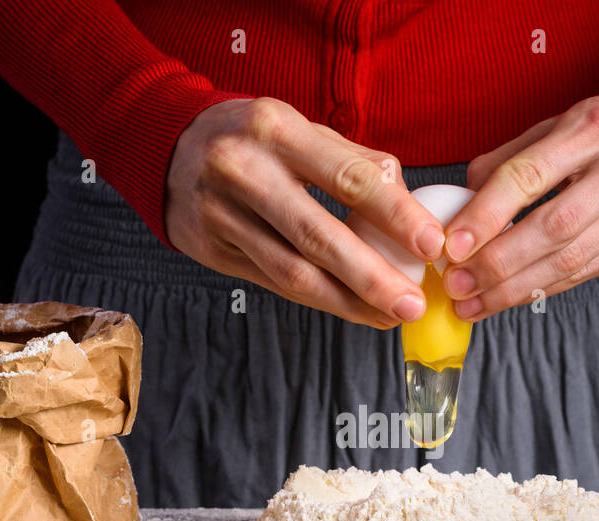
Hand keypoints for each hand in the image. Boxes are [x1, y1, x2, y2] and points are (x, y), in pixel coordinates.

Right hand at [165, 97, 444, 328]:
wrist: (168, 146)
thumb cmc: (252, 138)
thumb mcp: (299, 128)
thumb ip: (353, 161)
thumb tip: (409, 206)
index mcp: (277, 129)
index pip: (348, 177)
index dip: (394, 215)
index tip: (431, 244)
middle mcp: (245, 170)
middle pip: (319, 235)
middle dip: (372, 276)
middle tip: (411, 303)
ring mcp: (222, 214)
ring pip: (293, 271)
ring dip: (348, 301)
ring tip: (389, 315)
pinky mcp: (211, 250)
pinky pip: (274, 283)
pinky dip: (319, 299)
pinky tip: (351, 308)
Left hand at [440, 96, 598, 320]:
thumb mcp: (565, 122)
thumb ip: (513, 156)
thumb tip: (463, 196)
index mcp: (595, 128)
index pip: (531, 174)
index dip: (488, 213)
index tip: (452, 244)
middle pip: (553, 227)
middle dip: (498, 262)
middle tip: (457, 283)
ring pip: (569, 260)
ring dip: (514, 288)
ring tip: (472, 302)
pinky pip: (583, 274)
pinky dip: (540, 289)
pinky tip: (507, 299)